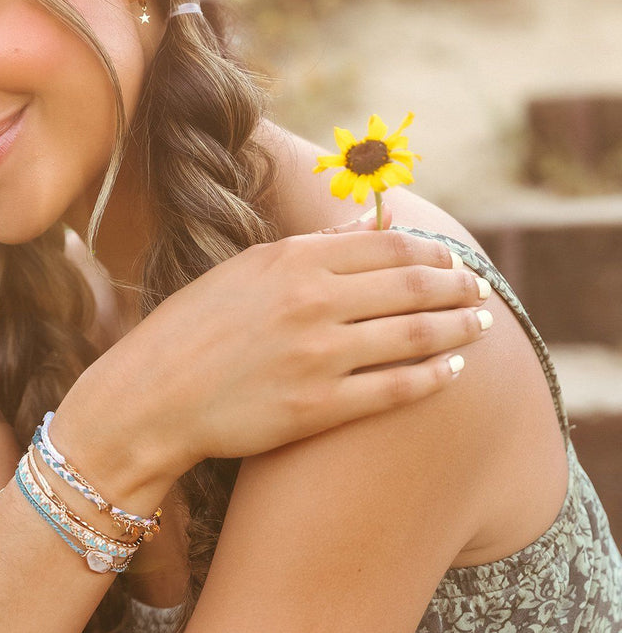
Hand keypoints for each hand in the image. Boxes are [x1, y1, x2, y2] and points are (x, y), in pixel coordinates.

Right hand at [56, 228, 489, 501]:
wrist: (151, 396)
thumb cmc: (191, 328)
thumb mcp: (243, 270)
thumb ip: (310, 248)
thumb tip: (366, 224)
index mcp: (291, 260)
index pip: (387, 244)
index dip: (431, 251)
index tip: (451, 260)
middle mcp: (312, 301)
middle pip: (413, 284)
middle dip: (458, 286)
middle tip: (480, 291)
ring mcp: (319, 355)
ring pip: (416, 334)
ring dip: (460, 328)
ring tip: (481, 325)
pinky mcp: (319, 408)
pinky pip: (397, 388)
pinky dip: (434, 376)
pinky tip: (453, 370)